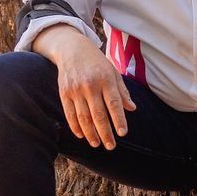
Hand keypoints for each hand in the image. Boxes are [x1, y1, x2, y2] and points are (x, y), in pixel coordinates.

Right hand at [33, 25, 135, 148]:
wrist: (72, 49)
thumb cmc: (97, 63)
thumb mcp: (113, 72)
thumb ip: (122, 91)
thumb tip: (132, 108)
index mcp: (105, 79)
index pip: (113, 103)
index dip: (119, 120)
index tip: (123, 133)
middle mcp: (90, 85)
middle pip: (98, 114)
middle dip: (105, 133)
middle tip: (111, 146)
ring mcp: (75, 90)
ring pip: (83, 117)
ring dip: (91, 133)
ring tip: (97, 144)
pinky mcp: (64, 93)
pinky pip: (70, 114)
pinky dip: (75, 126)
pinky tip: (82, 135)